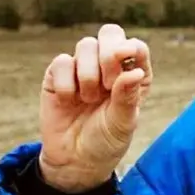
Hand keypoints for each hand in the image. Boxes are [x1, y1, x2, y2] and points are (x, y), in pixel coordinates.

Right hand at [37, 24, 151, 192]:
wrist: (74, 160)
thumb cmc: (105, 141)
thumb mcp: (122, 124)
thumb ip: (127, 98)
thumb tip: (134, 72)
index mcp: (133, 75)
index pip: (136, 47)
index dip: (130, 47)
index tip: (125, 56)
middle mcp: (110, 66)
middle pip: (110, 33)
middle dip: (108, 53)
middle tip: (107, 82)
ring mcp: (83, 67)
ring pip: (86, 45)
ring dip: (88, 74)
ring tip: (89, 99)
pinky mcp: (58, 74)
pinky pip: (61, 61)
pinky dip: (66, 83)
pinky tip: (69, 100)